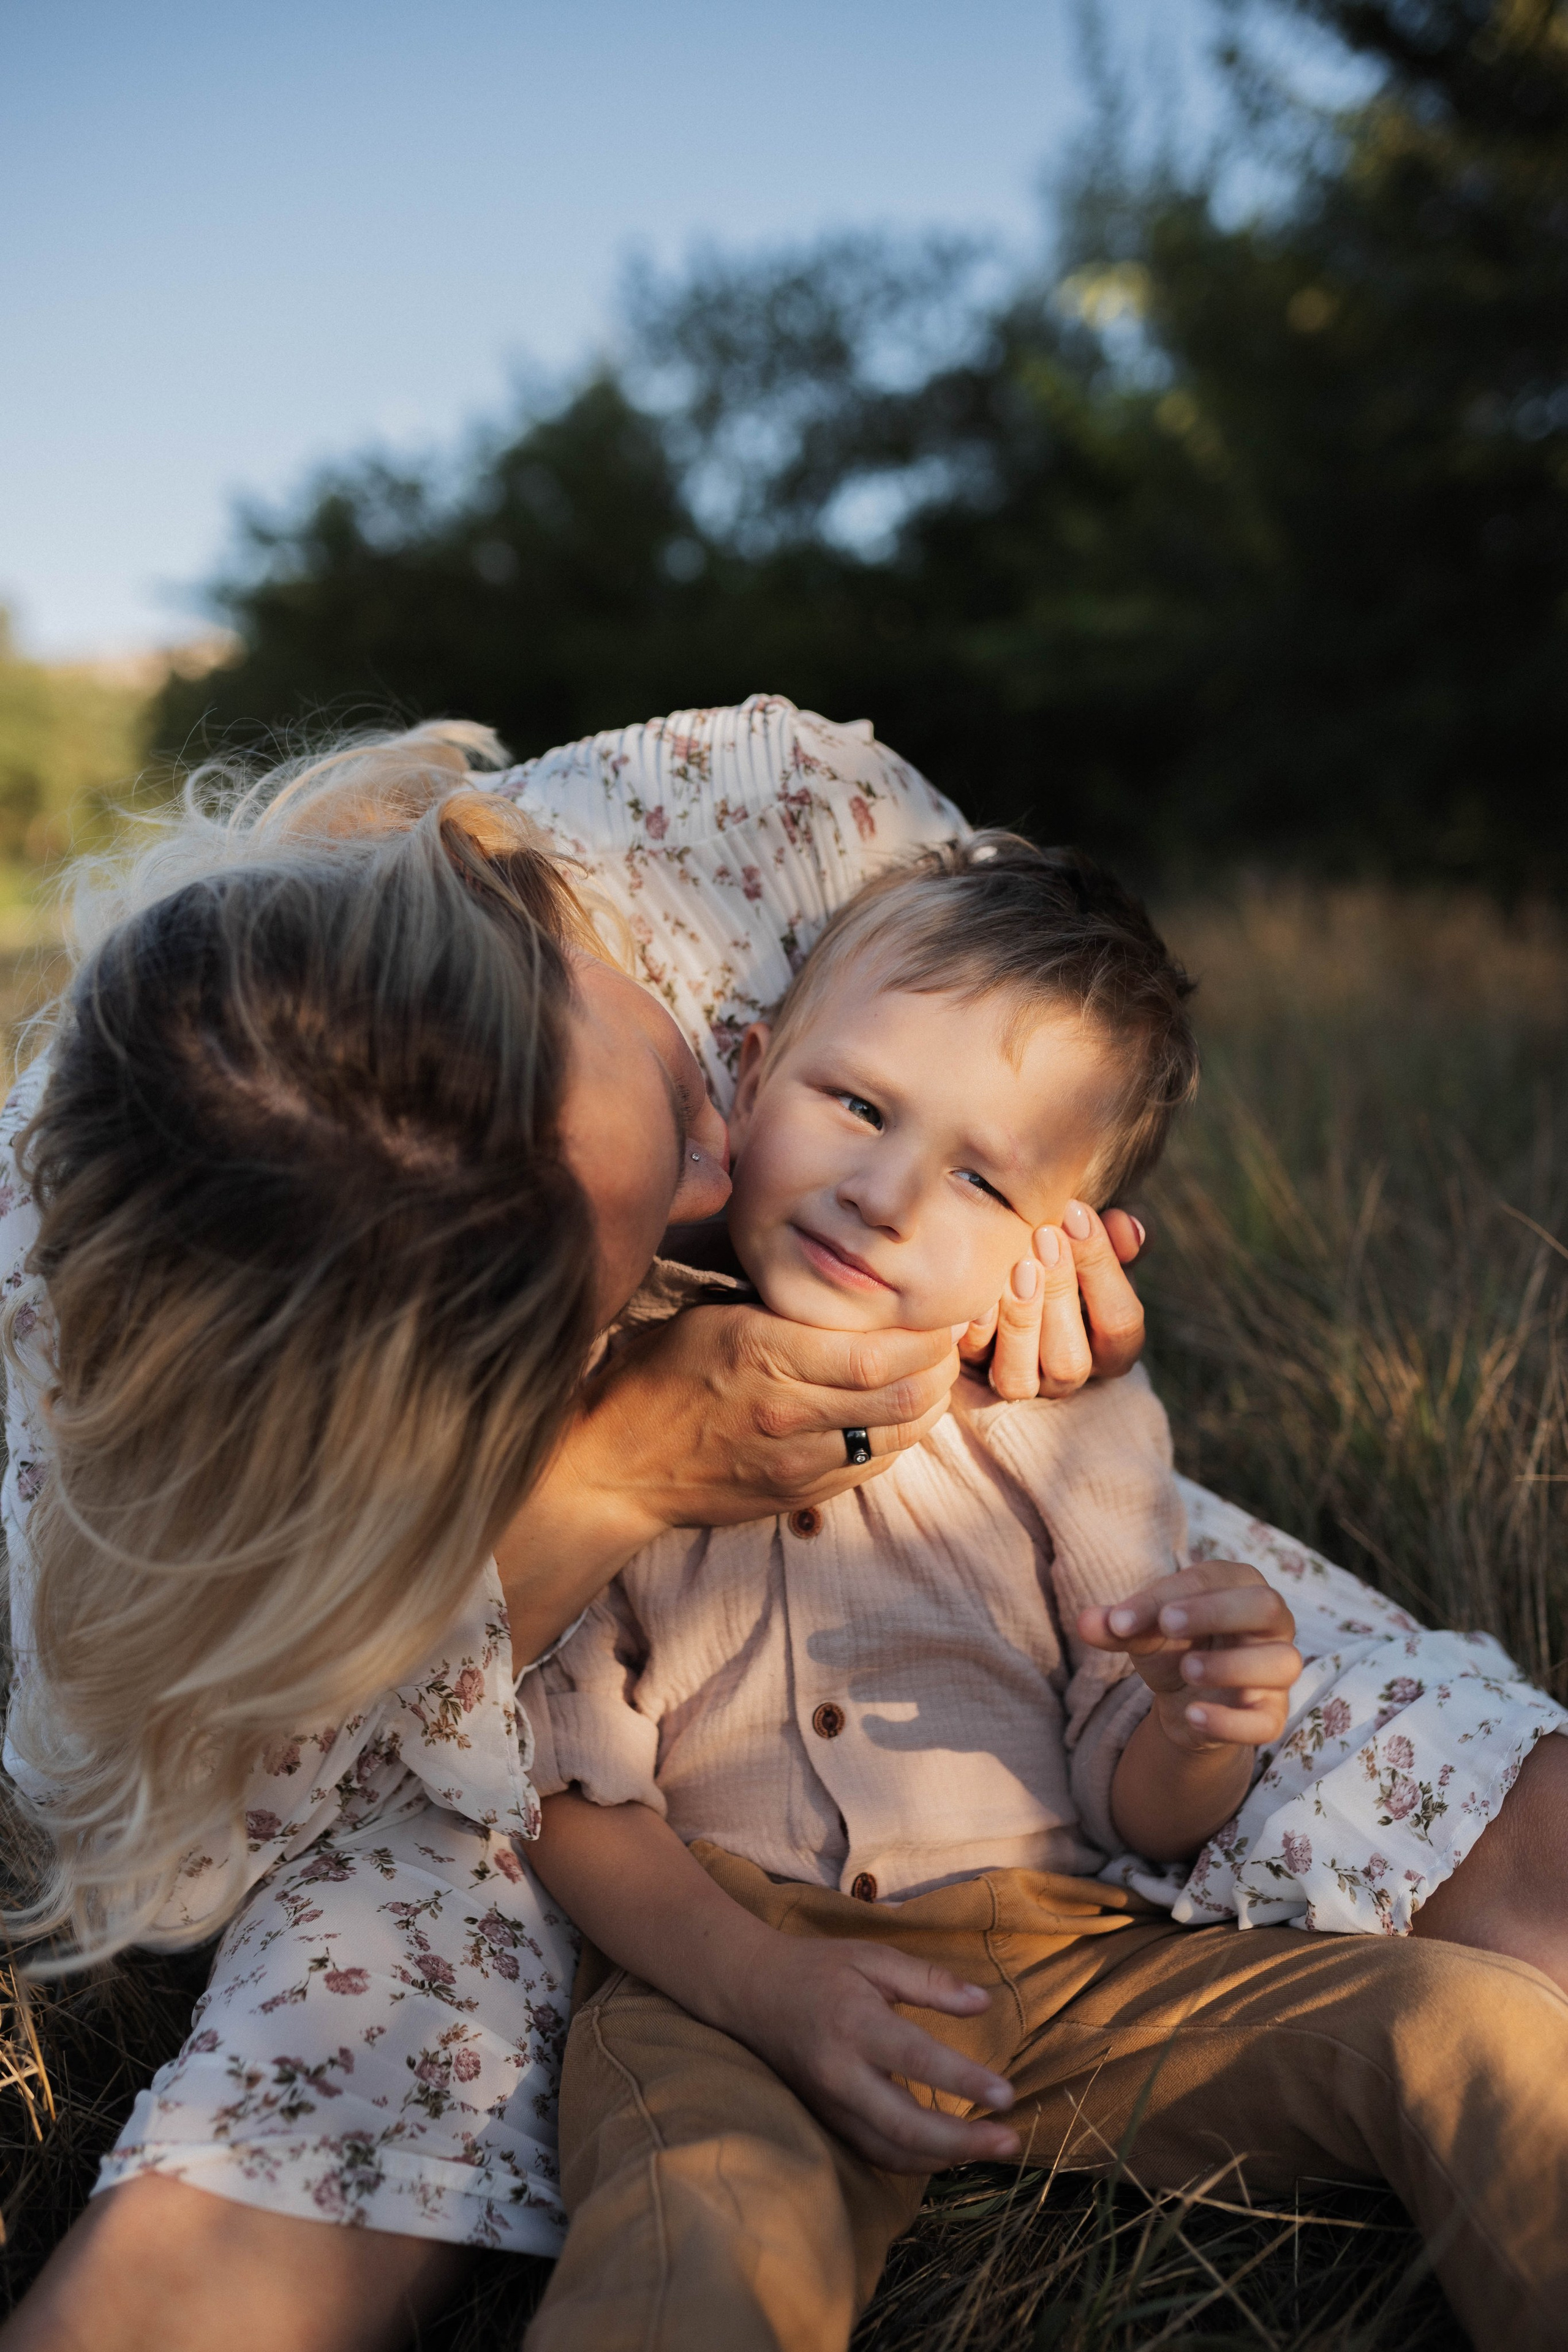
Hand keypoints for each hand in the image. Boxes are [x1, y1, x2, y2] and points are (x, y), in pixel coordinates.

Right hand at [499, 1306, 957, 1658]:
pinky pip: (872, 1466)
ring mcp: (796, 1463)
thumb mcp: (708, 1316)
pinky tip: (897, 1413)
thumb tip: (850, 1285)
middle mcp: (787, 1412)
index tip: (938, 1314)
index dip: (925, 1337)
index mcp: (763, 1353)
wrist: (615, 1467)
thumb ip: (780, 1307)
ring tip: (932, 1376)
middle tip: (948, 1342)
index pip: (877, 1354)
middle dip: (941, 1368)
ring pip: (898, 1435)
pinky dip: (898, 1437)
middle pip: (903, 1397)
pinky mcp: (799, 1496)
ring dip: (929, 1405)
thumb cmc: (655, 1376)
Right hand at [530, 1794, 1016, 2174]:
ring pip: (889, 2151)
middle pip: (905, 2126)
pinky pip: (873, 2151)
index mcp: (855, 2023)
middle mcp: (840, 2073)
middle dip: (962, 2143)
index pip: (918, 2060)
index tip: (1009, 2095)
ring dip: (942, 2159)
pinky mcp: (824, 2119)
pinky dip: (912, 2158)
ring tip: (986, 2151)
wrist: (748, 1990)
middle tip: (1009, 2143)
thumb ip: (929, 1982)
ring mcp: (829, 2103)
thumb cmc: (818, 1969)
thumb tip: (984, 2003)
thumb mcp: (873, 1957)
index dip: (965, 2082)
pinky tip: (944, 2151)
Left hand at [959, 1202, 1145, 1400]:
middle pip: (1071, 1361)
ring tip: (1016, 1266)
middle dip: (1059, 1294)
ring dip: (1021, 1321)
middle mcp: (1062, 1375)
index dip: (1103, 1271)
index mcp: (1108, 1347)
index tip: (1076, 1213)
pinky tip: (977, 1295)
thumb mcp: (1092, 1239)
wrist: (997, 1268)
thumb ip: (1118, 1231)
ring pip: (1020, 1380)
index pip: (1121, 1325)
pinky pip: (971, 1372)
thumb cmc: (1059, 1250)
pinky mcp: (971, 1381)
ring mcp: (1015, 1382)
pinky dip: (976, 1333)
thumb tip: (1125, 1226)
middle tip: (1044, 1234)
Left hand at [1078, 1560, 1301, 1752]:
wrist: (1184, 1699)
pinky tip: (1193, 1716)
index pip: (1211, 1579)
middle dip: (1217, 1613)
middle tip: (1167, 1626)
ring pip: (1283, 1663)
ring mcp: (1276, 1671)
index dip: (1165, 1596)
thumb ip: (1117, 1624)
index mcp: (1238, 1585)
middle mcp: (1270, 1623)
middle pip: (1268, 1605)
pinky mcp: (1271, 1714)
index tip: (1121, 1620)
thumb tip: (1087, 1622)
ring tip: (1188, 1670)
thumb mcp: (1141, 1631)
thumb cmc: (1172, 1645)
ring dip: (1233, 1666)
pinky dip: (1231, 1721)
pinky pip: (1267, 1720)